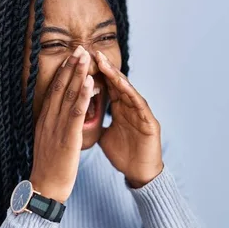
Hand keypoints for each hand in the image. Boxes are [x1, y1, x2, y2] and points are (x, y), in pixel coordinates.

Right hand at [30, 45, 92, 202]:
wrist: (44, 188)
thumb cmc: (49, 169)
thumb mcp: (47, 143)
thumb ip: (52, 127)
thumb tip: (55, 117)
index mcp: (44, 121)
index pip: (53, 92)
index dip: (62, 73)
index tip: (69, 58)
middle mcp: (49, 120)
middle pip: (60, 88)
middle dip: (70, 67)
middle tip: (79, 48)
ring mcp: (57, 128)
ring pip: (68, 95)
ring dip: (77, 74)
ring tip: (85, 57)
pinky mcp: (67, 137)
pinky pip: (76, 113)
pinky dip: (83, 96)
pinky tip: (90, 82)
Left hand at [93, 50, 162, 187]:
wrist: (138, 174)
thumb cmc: (123, 154)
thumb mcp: (103, 135)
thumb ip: (94, 122)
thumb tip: (78, 114)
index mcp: (119, 109)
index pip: (106, 86)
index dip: (95, 73)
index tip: (82, 61)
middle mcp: (130, 107)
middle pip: (117, 83)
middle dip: (105, 68)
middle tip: (93, 53)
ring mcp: (141, 114)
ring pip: (129, 90)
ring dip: (118, 77)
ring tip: (106, 65)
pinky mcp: (150, 124)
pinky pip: (141, 106)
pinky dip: (132, 95)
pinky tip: (124, 86)